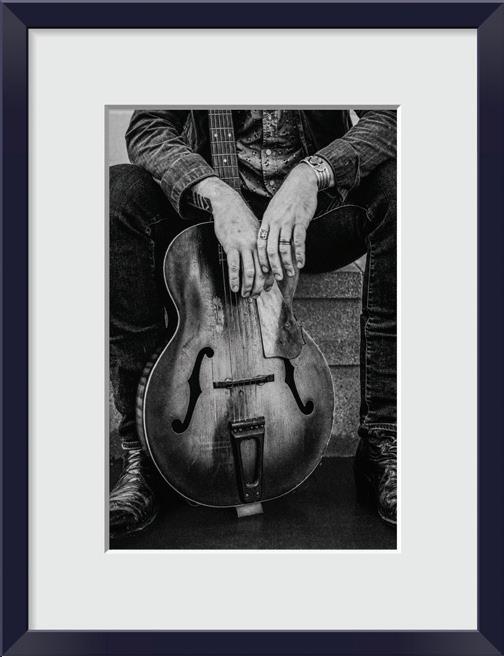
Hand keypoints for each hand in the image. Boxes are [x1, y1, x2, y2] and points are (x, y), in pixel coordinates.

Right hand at [193, 177, 272, 297]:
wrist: (228, 203)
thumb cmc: (240, 219)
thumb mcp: (254, 231)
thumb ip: (258, 245)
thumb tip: (261, 260)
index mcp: (263, 242)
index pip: (269, 265)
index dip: (269, 279)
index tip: (267, 290)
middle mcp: (256, 245)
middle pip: (261, 271)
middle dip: (259, 287)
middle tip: (255, 296)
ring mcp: (244, 245)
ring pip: (249, 271)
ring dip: (248, 286)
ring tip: (245, 295)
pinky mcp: (231, 245)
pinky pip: (234, 266)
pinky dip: (235, 279)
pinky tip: (234, 288)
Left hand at [257, 164, 317, 280]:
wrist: (300, 181)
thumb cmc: (287, 198)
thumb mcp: (273, 211)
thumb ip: (270, 226)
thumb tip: (268, 243)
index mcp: (266, 221)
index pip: (260, 244)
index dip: (261, 260)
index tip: (264, 272)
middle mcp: (275, 223)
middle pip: (270, 249)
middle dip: (273, 266)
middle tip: (277, 278)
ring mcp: (287, 222)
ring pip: (284, 247)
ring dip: (287, 263)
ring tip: (291, 273)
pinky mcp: (300, 221)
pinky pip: (298, 241)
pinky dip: (300, 254)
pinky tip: (301, 263)